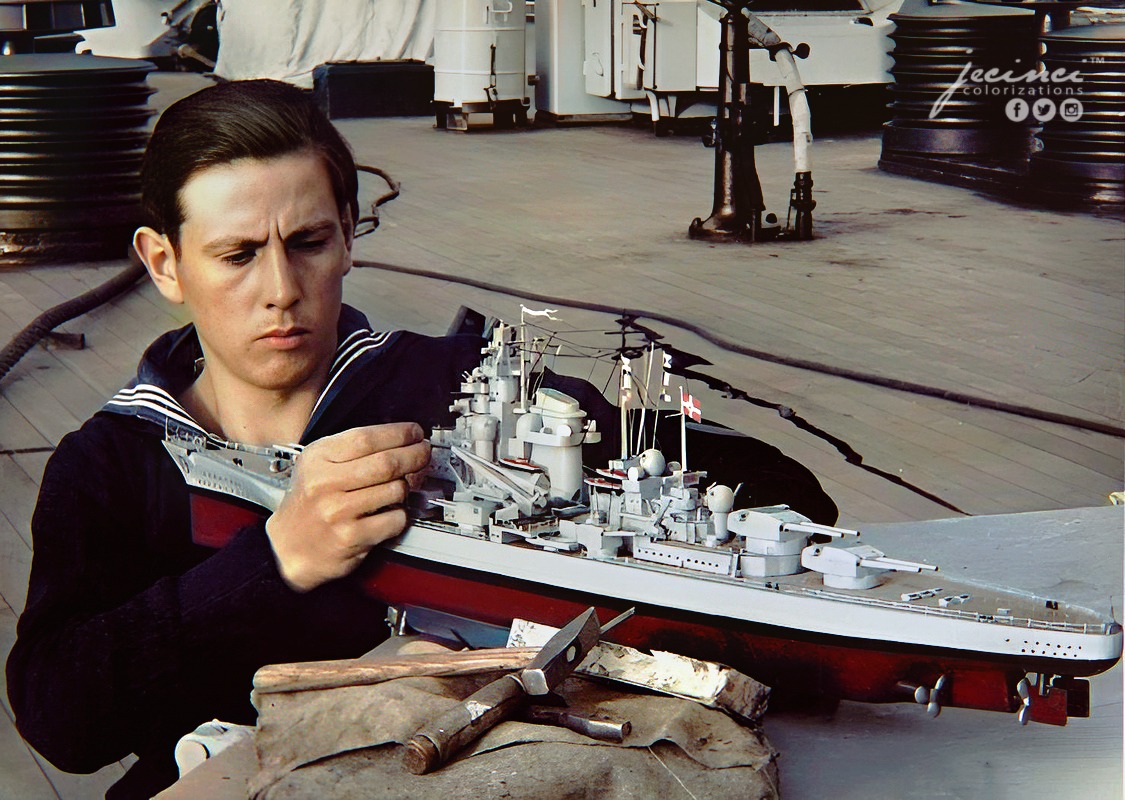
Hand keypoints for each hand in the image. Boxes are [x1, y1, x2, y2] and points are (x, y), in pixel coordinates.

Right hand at [265, 423, 429, 591]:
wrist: (288, 548)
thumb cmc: (308, 504)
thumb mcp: (317, 465)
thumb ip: (351, 450)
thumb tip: (399, 440)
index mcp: (317, 458)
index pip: (366, 438)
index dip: (398, 433)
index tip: (414, 432)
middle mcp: (324, 483)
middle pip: (386, 462)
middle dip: (414, 455)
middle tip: (423, 453)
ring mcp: (338, 512)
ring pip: (395, 490)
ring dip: (407, 487)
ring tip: (401, 486)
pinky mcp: (351, 537)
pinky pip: (395, 519)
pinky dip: (401, 514)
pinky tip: (390, 512)